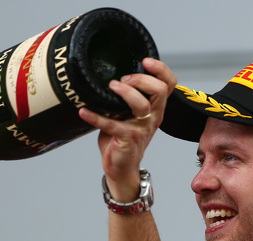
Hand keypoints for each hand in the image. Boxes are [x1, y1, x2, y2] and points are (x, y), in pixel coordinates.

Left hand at [78, 58, 176, 200]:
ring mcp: (141, 128)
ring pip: (141, 105)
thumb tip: (105, 76)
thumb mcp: (128, 115)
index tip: (145, 61)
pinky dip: (95, 117)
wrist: (121, 167)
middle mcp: (152, 117)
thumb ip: (123, 98)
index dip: (161, 70)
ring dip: (124, 92)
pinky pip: (111, 124)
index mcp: (155, 109)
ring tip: (110, 88)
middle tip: (123, 80)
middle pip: (159, 91)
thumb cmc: (122, 139)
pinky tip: (83, 111)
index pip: (168, 85)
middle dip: (140, 79)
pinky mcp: (127, 139)